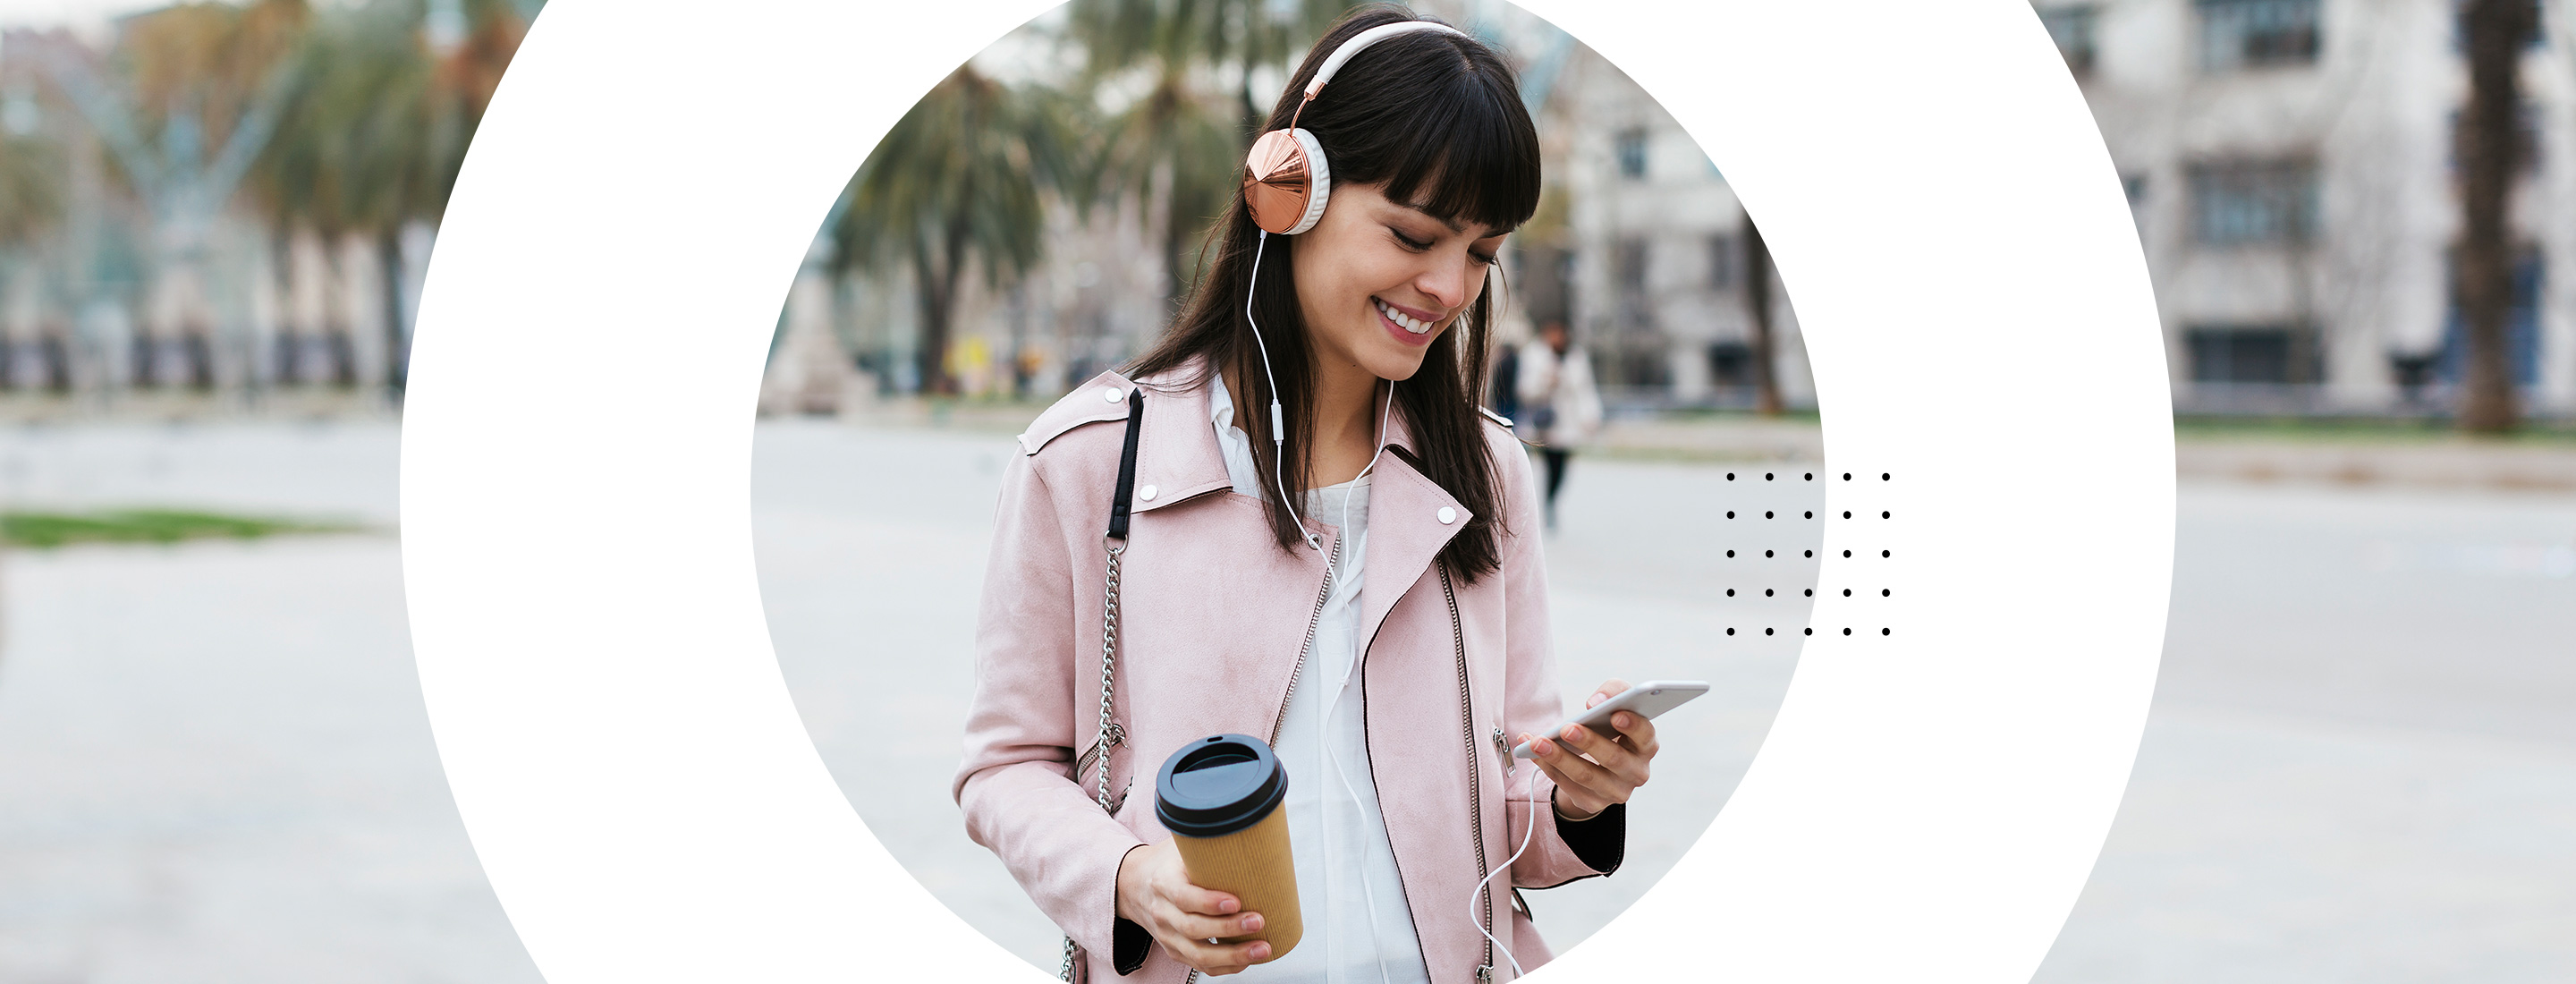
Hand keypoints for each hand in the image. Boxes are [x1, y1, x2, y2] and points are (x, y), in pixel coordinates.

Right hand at [1113, 839, 1271, 975]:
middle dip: (1230, 929)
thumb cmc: (1163, 862)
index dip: (1209, 902)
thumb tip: (1247, 822)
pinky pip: (1201, 965)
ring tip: (1263, 948)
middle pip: (1194, 929)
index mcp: (1163, 883)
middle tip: (1259, 921)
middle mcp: (1163, 913)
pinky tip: (1248, 959)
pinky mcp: (1175, 950)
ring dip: (1233, 955)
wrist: (1132, 884)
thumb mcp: (1178, 845)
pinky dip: (1226, 966)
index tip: (1236, 900)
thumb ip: (1204, 839)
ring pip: (1199, 955)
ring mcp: (1168, 936)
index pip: (1183, 897)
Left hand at [1518, 678, 1659, 820]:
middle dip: (1589, 742)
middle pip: (1613, 759)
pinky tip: (1532, 751)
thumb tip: (1595, 703)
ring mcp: (1615, 791)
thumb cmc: (1610, 728)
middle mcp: (1636, 772)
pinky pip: (1567, 785)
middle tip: (1567, 728)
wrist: (1600, 765)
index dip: (1632, 725)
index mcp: (1646, 745)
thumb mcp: (1616, 705)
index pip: (1645, 736)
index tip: (1615, 714)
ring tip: (1538, 742)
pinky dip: (1547, 766)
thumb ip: (1613, 693)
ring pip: (1586, 776)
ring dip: (1559, 758)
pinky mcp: (1593, 802)